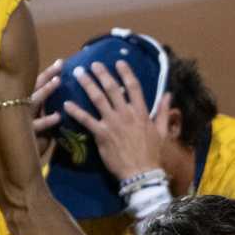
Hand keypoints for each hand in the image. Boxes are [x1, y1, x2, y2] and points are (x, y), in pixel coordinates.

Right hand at [28, 57, 64, 165]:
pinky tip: (58, 116)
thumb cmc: (29, 145)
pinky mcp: (23, 134)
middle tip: (60, 64)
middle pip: (33, 87)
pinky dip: (47, 120)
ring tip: (58, 81)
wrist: (15, 169)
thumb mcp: (35, 125)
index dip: (47, 74)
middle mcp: (19, 109)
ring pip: (33, 101)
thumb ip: (42, 113)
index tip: (60, 63)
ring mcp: (20, 120)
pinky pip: (36, 126)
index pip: (35, 85)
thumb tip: (58, 101)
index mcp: (24, 106)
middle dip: (47, 75)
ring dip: (45, 91)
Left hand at [65, 60, 169, 183]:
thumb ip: (164, 111)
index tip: (119, 62)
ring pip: (98, 99)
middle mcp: (126, 114)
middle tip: (93, 63)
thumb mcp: (162, 131)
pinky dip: (76, 111)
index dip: (126, 73)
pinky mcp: (101, 134)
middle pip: (112, 89)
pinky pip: (86, 120)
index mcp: (141, 112)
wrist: (141, 172)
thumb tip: (168, 94)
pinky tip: (66, 104)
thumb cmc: (152, 153)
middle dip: (102, 74)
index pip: (133, 87)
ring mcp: (112, 123)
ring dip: (88, 85)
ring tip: (79, 73)